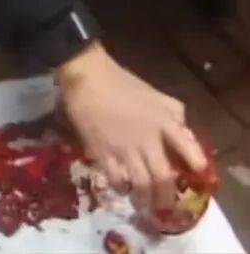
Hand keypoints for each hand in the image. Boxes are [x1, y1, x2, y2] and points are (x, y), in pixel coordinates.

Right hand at [55, 41, 207, 216]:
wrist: (87, 77)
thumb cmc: (120, 82)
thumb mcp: (155, 93)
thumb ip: (173, 112)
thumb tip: (183, 131)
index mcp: (164, 121)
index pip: (189, 150)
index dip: (195, 166)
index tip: (196, 176)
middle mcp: (148, 139)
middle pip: (164, 177)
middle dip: (166, 197)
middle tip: (165, 206)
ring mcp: (125, 148)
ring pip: (142, 184)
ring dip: (145, 199)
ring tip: (144, 205)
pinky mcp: (102, 152)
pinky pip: (116, 179)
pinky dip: (121, 187)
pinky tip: (122, 187)